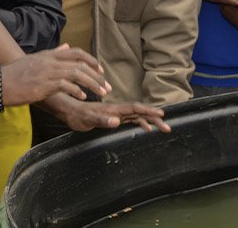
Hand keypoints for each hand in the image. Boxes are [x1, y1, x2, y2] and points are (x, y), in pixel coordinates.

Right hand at [2, 44, 110, 104]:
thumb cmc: (15, 75)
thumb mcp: (35, 60)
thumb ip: (52, 54)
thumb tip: (66, 46)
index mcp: (48, 55)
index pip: (76, 52)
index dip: (91, 60)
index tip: (101, 71)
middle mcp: (50, 61)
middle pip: (81, 63)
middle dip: (97, 75)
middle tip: (107, 86)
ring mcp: (48, 72)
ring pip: (77, 74)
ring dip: (93, 84)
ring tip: (101, 93)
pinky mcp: (44, 84)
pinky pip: (67, 86)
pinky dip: (78, 91)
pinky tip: (83, 97)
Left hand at [40, 93, 170, 132]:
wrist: (69, 111)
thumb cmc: (77, 115)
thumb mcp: (89, 119)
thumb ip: (102, 120)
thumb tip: (116, 121)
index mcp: (114, 109)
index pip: (134, 109)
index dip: (148, 111)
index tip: (161, 114)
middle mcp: (117, 110)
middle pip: (139, 113)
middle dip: (154, 118)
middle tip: (167, 127)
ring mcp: (115, 114)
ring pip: (136, 116)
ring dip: (149, 121)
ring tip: (162, 128)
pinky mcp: (112, 118)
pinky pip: (130, 120)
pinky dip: (140, 123)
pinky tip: (145, 128)